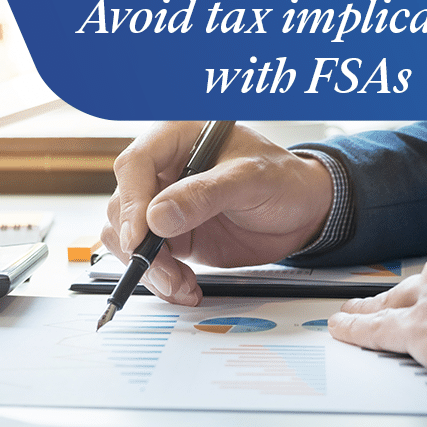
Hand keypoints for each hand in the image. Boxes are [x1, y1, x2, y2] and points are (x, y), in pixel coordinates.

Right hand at [101, 121, 333, 305]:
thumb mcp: (250, 180)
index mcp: (176, 139)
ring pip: (126, 236)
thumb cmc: (282, 180)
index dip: (132, 202)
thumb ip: (205, 195)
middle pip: (124, 206)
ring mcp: (163, 205)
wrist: (302, 212)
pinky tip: (184, 288)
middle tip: (166, 271)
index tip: (140, 237)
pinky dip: (161, 279)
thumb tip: (157, 218)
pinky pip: (148, 259)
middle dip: (140, 245)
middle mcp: (162, 171)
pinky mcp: (170, 236)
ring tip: (180, 284)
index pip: (135, 165)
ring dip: (149, 267)